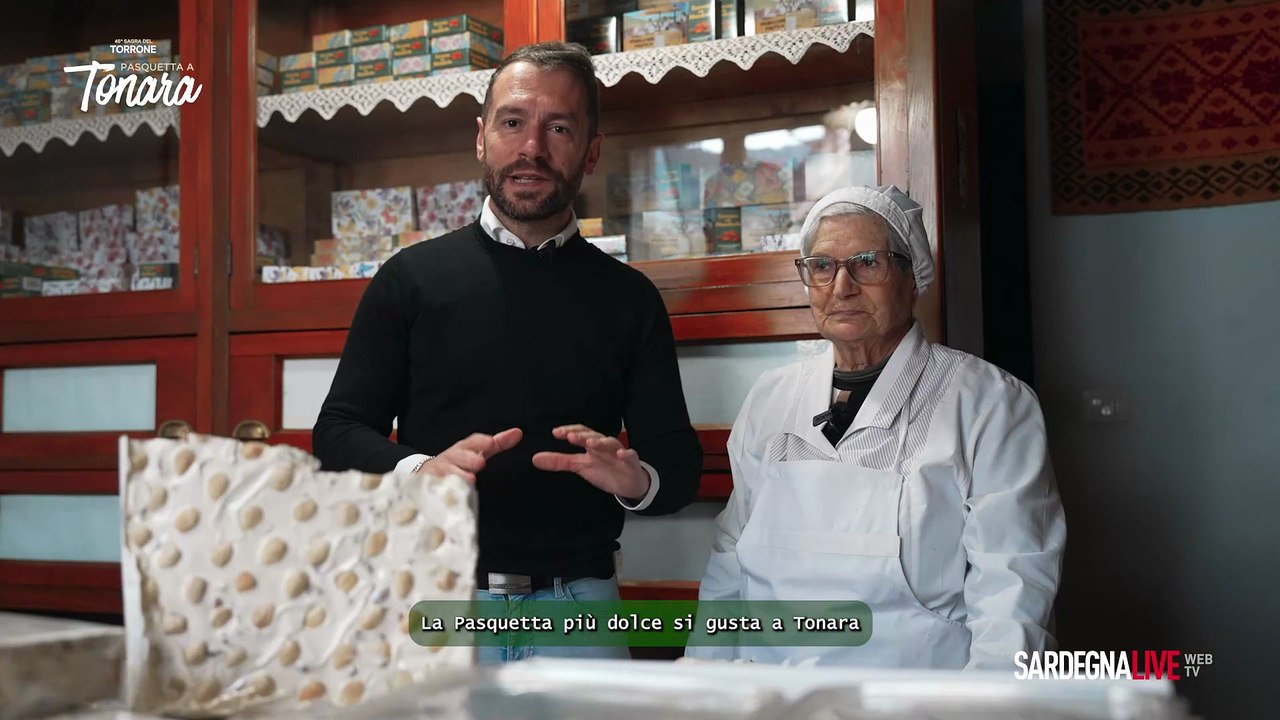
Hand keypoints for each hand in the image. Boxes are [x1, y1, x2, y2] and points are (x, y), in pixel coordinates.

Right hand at [418, 428, 521, 482]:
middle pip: (460, 457)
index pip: (472, 442)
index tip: (490, 443)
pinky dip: (445, 490)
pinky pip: (438, 488)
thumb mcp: (477, 450)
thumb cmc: (460, 460)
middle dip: (469, 459)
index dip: (481, 442)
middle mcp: (451, 457)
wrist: (428, 471)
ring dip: (459, 476)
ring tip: (469, 480)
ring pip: (450, 473)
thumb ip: (498, 443)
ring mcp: (440, 471)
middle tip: (479, 463)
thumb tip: (518, 433)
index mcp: (464, 448)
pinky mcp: (431, 484)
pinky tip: (453, 494)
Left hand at [532, 424, 649, 498]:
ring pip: (610, 443)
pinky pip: (630, 456)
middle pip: (593, 436)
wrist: (629, 482)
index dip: (569, 431)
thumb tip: (534, 459)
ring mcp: (618, 452)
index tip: (556, 433)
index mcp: (591, 444)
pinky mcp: (631, 462)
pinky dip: (626, 454)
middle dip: (581, 436)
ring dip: (600, 442)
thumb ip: (558, 461)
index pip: (579, 433)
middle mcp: (604, 445)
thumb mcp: (579, 466)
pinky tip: (621, 454)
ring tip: (590, 443)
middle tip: (570, 436)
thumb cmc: (604, 470)